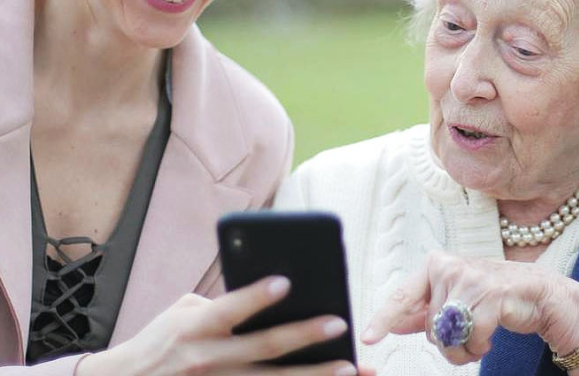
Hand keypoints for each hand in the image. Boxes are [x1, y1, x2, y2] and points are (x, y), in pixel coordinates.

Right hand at [77, 276, 374, 375]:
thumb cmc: (160, 343)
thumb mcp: (181, 314)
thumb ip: (221, 305)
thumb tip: (269, 296)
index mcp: (195, 328)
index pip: (229, 309)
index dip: (257, 296)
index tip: (287, 281)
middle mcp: (206, 360)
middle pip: (263, 348)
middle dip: (306, 336)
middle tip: (341, 324)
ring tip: (348, 369)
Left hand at [361, 251, 578, 369]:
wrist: (540, 293)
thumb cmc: (495, 296)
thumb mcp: (456, 301)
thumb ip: (425, 311)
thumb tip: (394, 322)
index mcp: (436, 266)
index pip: (404, 296)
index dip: (384, 318)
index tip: (368, 338)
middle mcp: (450, 267)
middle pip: (430, 327)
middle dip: (448, 341)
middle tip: (468, 334)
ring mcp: (470, 278)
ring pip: (448, 335)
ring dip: (465, 348)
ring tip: (480, 336)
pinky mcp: (490, 294)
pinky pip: (471, 337)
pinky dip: (479, 347)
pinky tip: (490, 336)